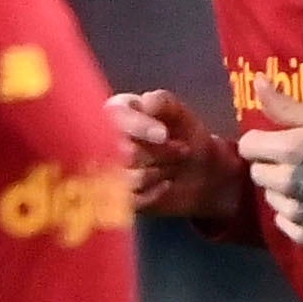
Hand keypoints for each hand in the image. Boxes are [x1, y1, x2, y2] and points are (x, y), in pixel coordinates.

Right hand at [106, 89, 243, 221]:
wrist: (199, 170)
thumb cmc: (184, 134)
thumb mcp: (178, 113)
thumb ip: (162, 102)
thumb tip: (145, 102)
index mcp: (114, 114)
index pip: (116, 119)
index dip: (140, 127)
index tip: (164, 135)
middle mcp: (103, 141)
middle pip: (126, 152)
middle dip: (161, 152)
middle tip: (184, 150)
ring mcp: (107, 172)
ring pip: (129, 178)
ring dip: (159, 172)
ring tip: (173, 166)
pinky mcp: (116, 198)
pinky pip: (133, 199)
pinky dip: (155, 192)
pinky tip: (167, 184)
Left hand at [236, 76, 302, 245]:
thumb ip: (286, 106)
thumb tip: (256, 81)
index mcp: (289, 149)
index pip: (248, 146)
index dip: (263, 141)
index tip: (282, 142)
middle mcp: (287, 182)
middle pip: (257, 174)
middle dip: (272, 166)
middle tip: (301, 163)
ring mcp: (297, 212)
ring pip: (271, 199)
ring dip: (284, 191)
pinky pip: (285, 223)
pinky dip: (295, 215)